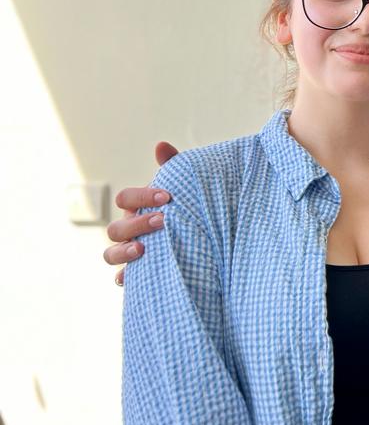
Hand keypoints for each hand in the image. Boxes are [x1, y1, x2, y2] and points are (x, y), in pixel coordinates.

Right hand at [105, 142, 179, 283]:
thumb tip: (161, 145)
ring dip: (123, 251)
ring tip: (142, 249)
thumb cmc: (184, 207)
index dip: (141, 196)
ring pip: (110, 254)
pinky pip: (122, 278)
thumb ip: (172, 166)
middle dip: (136, 224)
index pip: (125, 198)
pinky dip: (123, 278)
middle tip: (162, 220)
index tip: (166, 196)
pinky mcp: (137, 272)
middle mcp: (128, 229)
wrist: (201, 236)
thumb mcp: (181, 188)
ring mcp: (129, 251)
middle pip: (116, 228)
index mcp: (136, 207)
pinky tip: (130, 279)